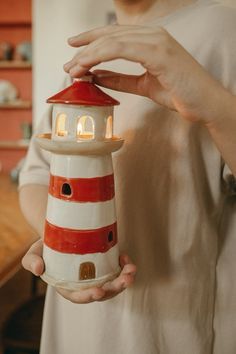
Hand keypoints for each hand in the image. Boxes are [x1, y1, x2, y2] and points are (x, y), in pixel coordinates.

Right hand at [22, 239, 135, 302]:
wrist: (58, 234)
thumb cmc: (44, 247)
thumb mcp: (33, 253)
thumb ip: (32, 261)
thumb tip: (39, 269)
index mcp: (68, 287)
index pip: (79, 297)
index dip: (89, 297)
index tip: (99, 291)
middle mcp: (84, 284)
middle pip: (102, 292)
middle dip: (115, 288)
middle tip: (125, 280)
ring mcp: (96, 276)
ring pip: (114, 283)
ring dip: (125, 279)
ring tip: (132, 270)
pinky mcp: (105, 265)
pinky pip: (118, 270)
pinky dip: (124, 266)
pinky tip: (125, 258)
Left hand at [64, 25, 226, 124]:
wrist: (204, 104)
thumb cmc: (180, 93)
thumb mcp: (144, 86)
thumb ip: (121, 80)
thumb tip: (98, 76)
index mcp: (151, 40)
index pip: (115, 34)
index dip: (91, 40)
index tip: (74, 51)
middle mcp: (154, 35)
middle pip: (109, 35)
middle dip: (85, 49)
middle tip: (68, 65)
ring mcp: (157, 41)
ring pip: (112, 41)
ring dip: (89, 55)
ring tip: (74, 69)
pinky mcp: (159, 53)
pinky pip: (121, 49)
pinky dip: (101, 57)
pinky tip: (88, 67)